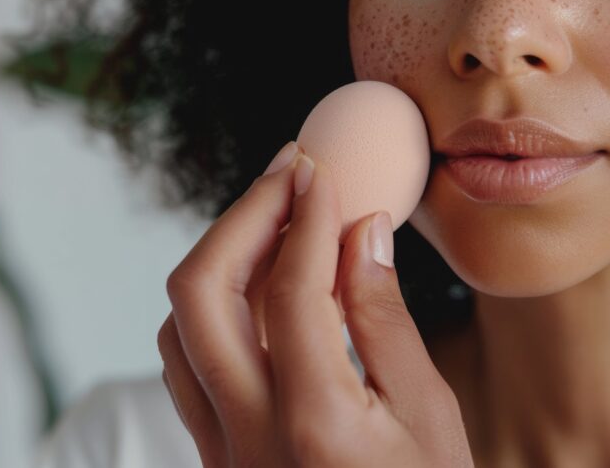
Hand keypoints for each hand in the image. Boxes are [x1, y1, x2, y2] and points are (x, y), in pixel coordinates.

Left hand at [157, 141, 473, 466]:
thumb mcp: (429, 416)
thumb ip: (385, 319)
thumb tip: (360, 231)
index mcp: (316, 422)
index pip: (291, 286)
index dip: (305, 213)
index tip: (319, 170)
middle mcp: (247, 436)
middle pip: (201, 293)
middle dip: (242, 216)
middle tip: (287, 173)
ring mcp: (220, 452)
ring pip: (180, 326)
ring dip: (220, 258)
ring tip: (273, 221)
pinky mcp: (214, 459)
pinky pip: (188, 365)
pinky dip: (212, 307)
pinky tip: (256, 288)